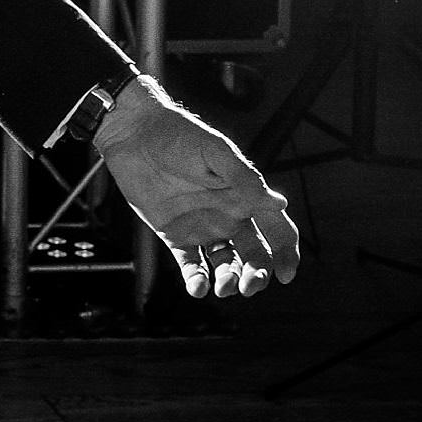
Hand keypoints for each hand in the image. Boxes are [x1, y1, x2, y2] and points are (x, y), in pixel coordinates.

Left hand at [93, 74, 300, 298]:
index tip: (286, 275)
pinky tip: (198, 289)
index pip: (276, 231)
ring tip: (223, 289)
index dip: (285, 253)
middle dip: (256, 274)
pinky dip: (196, 280)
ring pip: (224, 264)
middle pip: (253, 255)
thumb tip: (280, 203)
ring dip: (228, 280)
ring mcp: (201, 227)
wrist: (135, 132)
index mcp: (245, 197)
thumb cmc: (180, 135)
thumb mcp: (216, 153)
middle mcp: (228, 216)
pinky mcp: (173, 234)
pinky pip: (190, 264)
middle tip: (250, 286)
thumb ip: (245, 179)